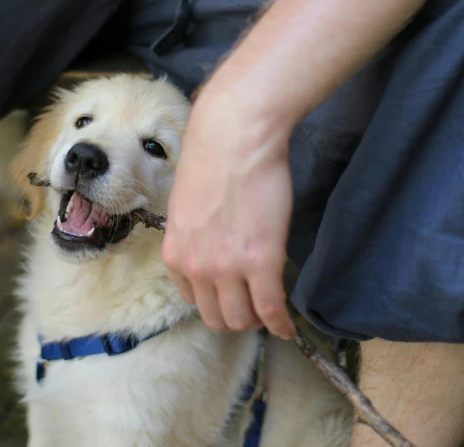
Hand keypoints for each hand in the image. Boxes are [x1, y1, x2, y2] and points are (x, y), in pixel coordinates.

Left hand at [162, 78, 295, 338]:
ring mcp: (227, 268)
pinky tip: (288, 327)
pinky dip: (281, 324)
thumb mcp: (188, 207)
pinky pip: (271, 309)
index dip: (215, 302)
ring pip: (242, 318)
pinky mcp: (262, 262)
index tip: (230, 298)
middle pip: (216, 316)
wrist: (234, 136)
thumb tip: (214, 248)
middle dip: (236, 316)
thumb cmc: (213, 160)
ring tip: (271, 312)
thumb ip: (196, 236)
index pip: (192, 299)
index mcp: (175, 253)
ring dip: (258, 320)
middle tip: (255, 307)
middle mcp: (196, 267)